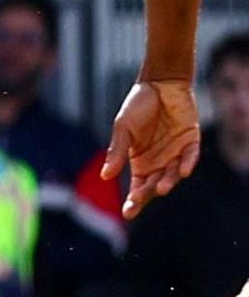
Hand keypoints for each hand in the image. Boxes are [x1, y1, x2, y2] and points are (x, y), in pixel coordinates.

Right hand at [111, 78, 201, 213]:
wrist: (160, 84)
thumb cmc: (138, 105)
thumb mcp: (123, 129)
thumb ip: (117, 151)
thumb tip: (105, 176)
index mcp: (139, 161)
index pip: (137, 187)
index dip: (133, 201)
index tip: (127, 213)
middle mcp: (159, 161)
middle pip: (154, 185)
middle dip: (147, 194)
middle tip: (139, 198)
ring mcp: (176, 152)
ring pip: (173, 174)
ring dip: (168, 182)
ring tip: (161, 188)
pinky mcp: (191, 142)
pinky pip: (190, 157)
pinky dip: (188, 164)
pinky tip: (183, 171)